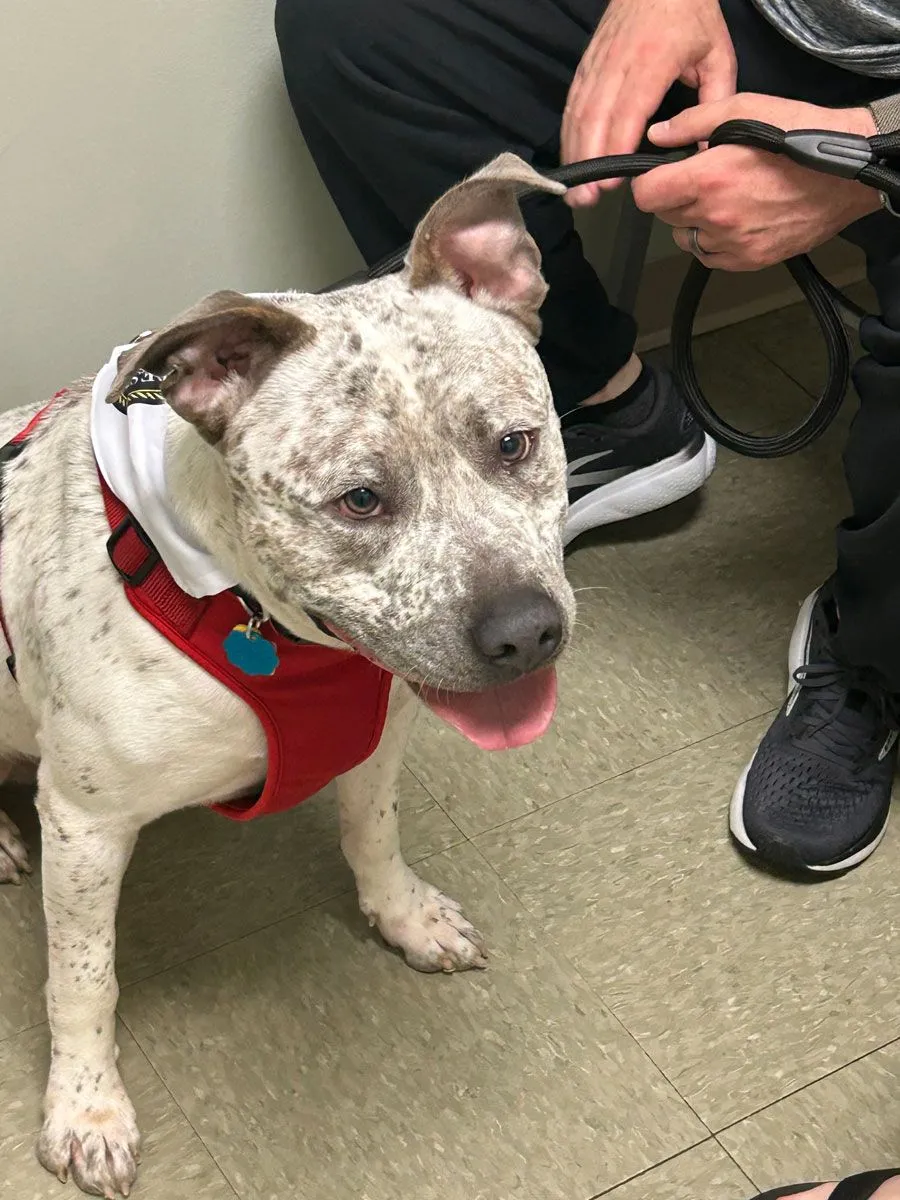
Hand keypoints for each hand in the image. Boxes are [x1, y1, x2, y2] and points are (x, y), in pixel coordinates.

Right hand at [561, 0, 735, 206]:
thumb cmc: (693, 13)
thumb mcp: (717, 55)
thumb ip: (715, 105)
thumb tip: (705, 153)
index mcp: (654, 58)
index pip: (628, 110)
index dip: (616, 148)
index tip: (612, 182)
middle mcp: (619, 61)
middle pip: (595, 117)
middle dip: (588, 162)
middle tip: (587, 200)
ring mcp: (598, 62)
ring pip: (578, 112)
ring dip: (574, 154)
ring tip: (575, 192)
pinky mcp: (586, 64)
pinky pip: (572, 104)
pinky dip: (569, 136)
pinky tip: (572, 161)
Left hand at [633, 93, 879, 270]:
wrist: (847, 173)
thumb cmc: (801, 134)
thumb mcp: (745, 107)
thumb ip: (692, 123)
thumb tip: (656, 136)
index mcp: (708, 179)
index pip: (646, 195)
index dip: (650, 183)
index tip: (663, 174)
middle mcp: (714, 216)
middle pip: (665, 215)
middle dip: (675, 197)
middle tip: (703, 179)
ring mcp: (730, 243)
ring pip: (685, 238)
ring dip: (693, 221)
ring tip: (723, 199)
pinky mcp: (747, 261)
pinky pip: (710, 256)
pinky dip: (713, 241)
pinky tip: (735, 219)